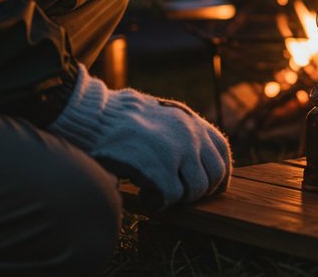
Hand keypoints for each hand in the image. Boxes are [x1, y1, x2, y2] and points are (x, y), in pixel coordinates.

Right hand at [49, 65, 230, 210]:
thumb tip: (196, 158)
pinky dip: (159, 202)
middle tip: (176, 193)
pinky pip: (173, 197)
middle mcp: (191, 134)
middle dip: (198, 191)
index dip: (219, 174)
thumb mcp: (161, 115)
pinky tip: (144, 195)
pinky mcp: (161, 169)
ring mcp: (179, 151)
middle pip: (214, 174)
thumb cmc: (120, 118)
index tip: (207, 187)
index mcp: (191, 121)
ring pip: (196, 189)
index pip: (222, 151)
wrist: (95, 117)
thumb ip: (181, 132)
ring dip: (179, 198)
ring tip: (157, 192)